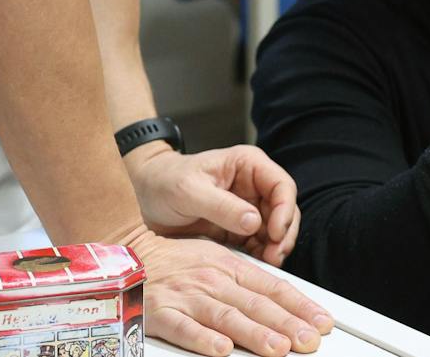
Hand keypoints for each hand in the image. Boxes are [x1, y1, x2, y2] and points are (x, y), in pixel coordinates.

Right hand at [123, 228, 333, 356]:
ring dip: (254, 334)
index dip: (300, 306)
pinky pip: (184, 328)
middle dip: (287, 323)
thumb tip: (285, 301)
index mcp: (231, 268)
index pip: (274, 288)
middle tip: (309, 341)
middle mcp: (213, 281)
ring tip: (278, 348)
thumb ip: (248, 282)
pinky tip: (221, 350)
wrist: (129, 255)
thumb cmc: (176, 262)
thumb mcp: (218, 261)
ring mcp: (188, 297)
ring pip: (226, 317)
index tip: (321, 322)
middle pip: (256, 304)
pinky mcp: (161, 313)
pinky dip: (203, 339)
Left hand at [126, 145, 301, 265]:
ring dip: (274, 247)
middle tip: (274, 256)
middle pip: (284, 210)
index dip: (284, 209)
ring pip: (275, 229)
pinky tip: (255, 265)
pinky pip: (259, 243)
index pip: (281, 185)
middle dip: (283, 234)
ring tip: (267, 264)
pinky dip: (260, 255)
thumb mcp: (189, 191)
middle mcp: (253, 185)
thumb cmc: (165, 182)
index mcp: (247, 165)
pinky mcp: (239, 228)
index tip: (275, 232)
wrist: (144, 197)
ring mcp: (248, 208)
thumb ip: (221, 206)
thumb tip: (254, 222)